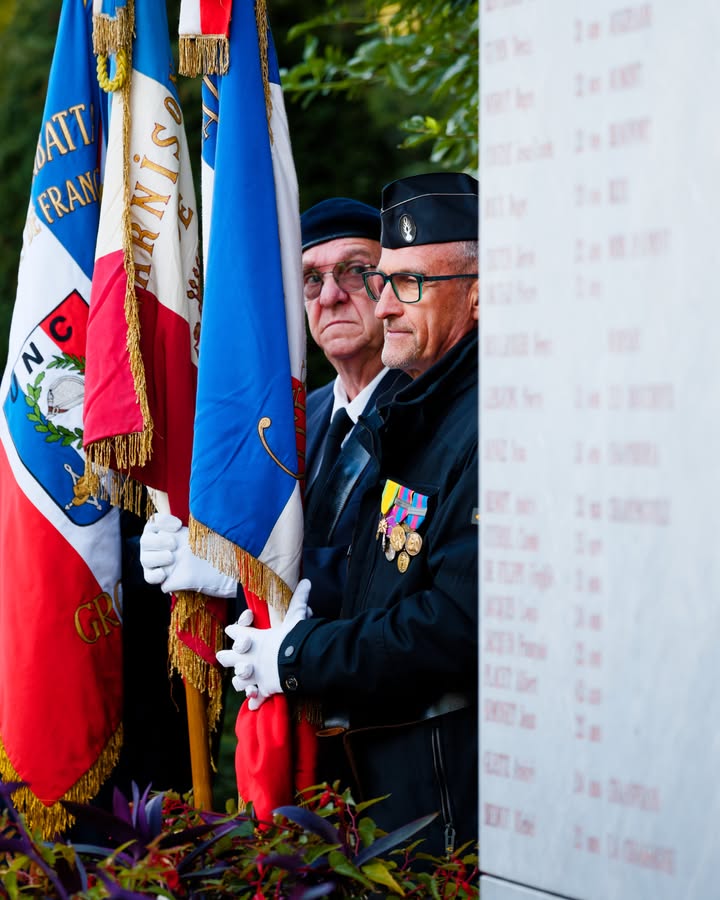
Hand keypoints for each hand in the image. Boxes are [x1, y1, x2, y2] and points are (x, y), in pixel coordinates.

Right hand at [139, 513, 236, 597]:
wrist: (209, 566)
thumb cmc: (201, 543)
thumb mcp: (200, 531)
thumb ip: (196, 520)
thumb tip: (201, 507)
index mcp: (160, 528)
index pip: (154, 521)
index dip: (164, 522)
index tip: (179, 525)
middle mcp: (152, 544)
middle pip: (146, 541)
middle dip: (159, 541)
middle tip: (174, 543)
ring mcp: (152, 561)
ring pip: (145, 559)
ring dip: (157, 557)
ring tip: (171, 557)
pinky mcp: (155, 576)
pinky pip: (149, 577)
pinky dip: (155, 575)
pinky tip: (163, 574)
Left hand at [216, 579, 311, 709]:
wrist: (297, 662)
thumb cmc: (294, 637)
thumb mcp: (296, 616)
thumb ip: (299, 599)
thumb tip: (307, 581)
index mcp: (252, 639)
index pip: (235, 631)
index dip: (236, 629)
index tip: (235, 628)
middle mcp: (248, 657)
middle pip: (226, 657)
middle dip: (227, 657)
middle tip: (225, 656)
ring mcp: (255, 675)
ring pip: (238, 680)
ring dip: (240, 680)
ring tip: (243, 681)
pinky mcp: (264, 689)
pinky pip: (256, 698)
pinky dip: (255, 701)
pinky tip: (253, 704)